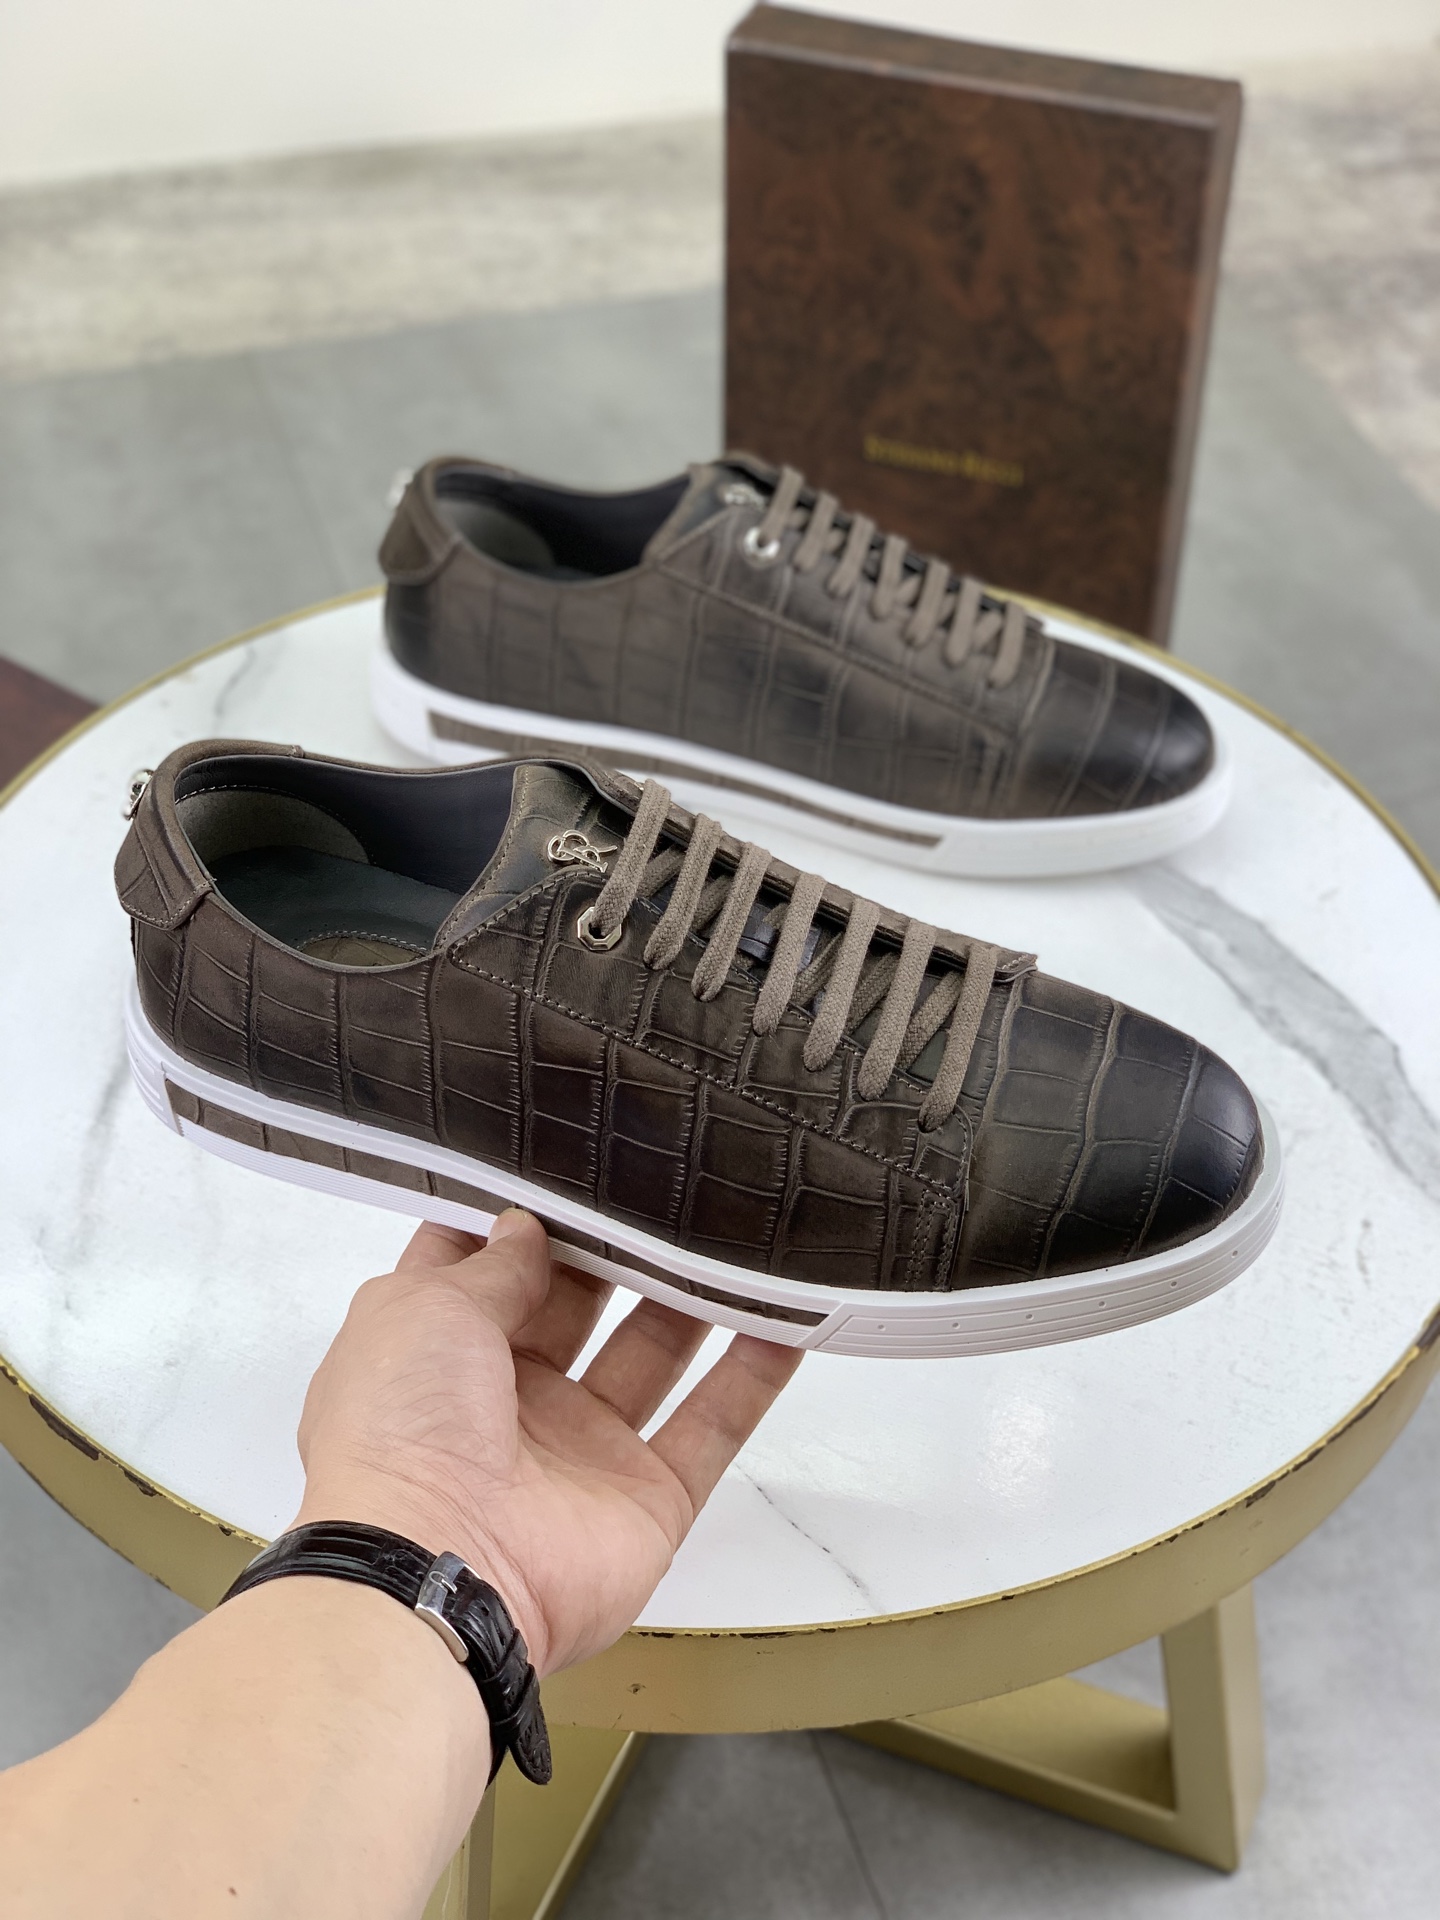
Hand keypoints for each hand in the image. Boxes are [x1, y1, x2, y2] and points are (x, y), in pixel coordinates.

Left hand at [293, 1212, 801, 1676]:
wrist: (438, 1572)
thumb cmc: (403, 1430)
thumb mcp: (424, 1311)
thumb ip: (492, 1264)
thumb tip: (528, 1225)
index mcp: (440, 1351)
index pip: (486, 1267)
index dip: (522, 1216)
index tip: (570, 1159)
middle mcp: (510, 1397)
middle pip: (580, 1302)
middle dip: (618, 1247)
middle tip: (668, 1185)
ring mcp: (583, 1451)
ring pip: (654, 1354)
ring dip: (692, 1298)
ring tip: (736, 1230)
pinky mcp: (648, 1500)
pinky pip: (711, 1428)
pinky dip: (753, 1376)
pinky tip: (788, 1316)